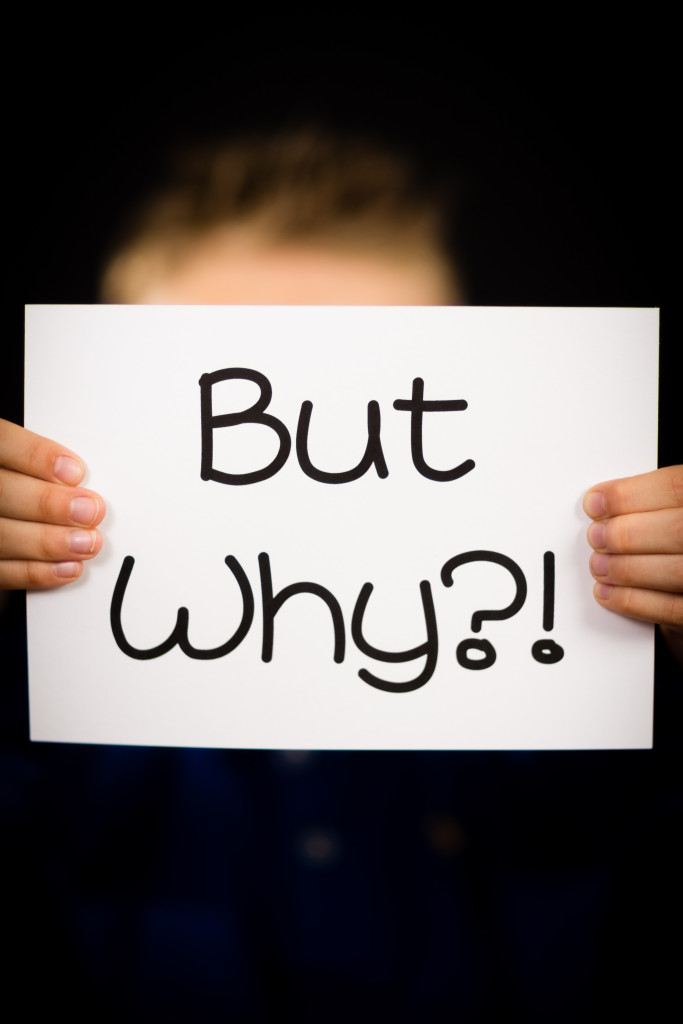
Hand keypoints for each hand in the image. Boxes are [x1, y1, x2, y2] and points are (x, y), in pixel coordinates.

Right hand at [0, 419, 105, 588]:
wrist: (11, 513)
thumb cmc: (27, 483)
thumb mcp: (29, 462)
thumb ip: (45, 463)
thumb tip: (82, 475)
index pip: (4, 443)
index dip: (36, 456)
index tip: (75, 471)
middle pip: (3, 493)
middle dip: (50, 504)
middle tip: (90, 511)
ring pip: (3, 535)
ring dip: (50, 542)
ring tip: (86, 542)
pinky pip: (3, 571)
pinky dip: (38, 572)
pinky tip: (69, 567)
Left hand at [584, 465, 682, 665]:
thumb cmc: (676, 537)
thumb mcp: (672, 509)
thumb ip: (651, 503)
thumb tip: (601, 502)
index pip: (677, 487)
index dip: (630, 495)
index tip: (596, 502)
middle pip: (678, 530)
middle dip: (626, 534)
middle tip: (596, 536)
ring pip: (676, 571)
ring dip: (626, 569)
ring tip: (599, 565)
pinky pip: (671, 609)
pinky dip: (632, 601)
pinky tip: (607, 592)